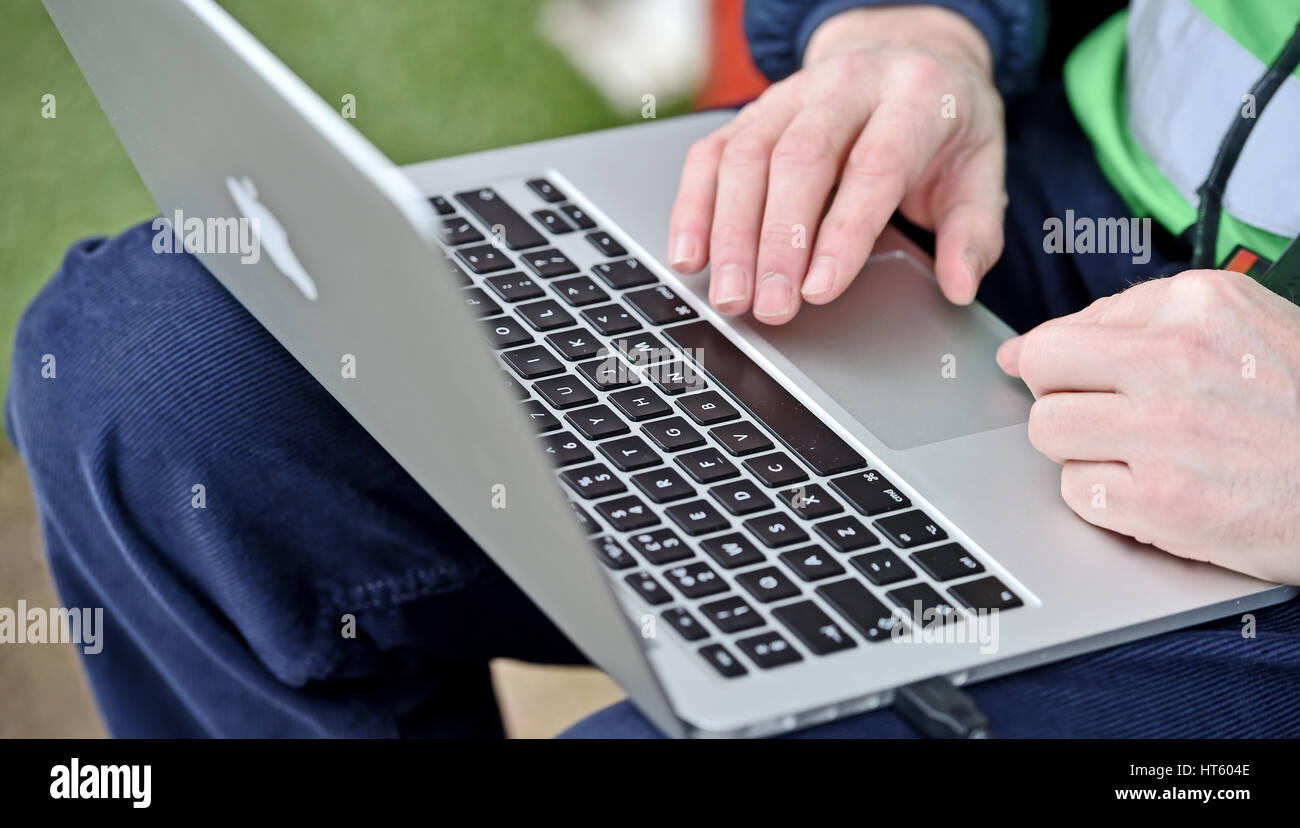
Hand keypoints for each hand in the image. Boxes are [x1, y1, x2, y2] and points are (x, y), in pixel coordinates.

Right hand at [667, 5, 1006, 323]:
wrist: (909, 57)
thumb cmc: (942, 127)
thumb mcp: (980, 171)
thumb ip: (973, 233)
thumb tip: (959, 287)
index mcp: (915, 96)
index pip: (874, 166)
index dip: (843, 232)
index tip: (820, 290)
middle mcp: (848, 84)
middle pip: (799, 160)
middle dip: (777, 242)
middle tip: (769, 307)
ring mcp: (792, 93)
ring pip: (746, 157)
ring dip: (730, 234)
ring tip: (729, 295)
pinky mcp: (752, 111)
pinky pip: (711, 154)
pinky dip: (694, 208)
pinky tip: (691, 255)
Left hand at [997, 269, 1299, 583]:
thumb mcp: (1244, 325)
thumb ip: (1132, 322)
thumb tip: (1018, 352)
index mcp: (1197, 306)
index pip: (1063, 328)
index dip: (1067, 365)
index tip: (1084, 383)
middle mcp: (1177, 359)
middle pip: (1041, 372)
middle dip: (1061, 398)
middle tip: (1107, 418)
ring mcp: (1167, 431)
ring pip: (1048, 431)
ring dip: (1080, 449)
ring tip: (1138, 455)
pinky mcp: (1163, 501)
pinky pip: (1076, 492)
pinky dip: (1106, 500)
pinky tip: (1155, 492)